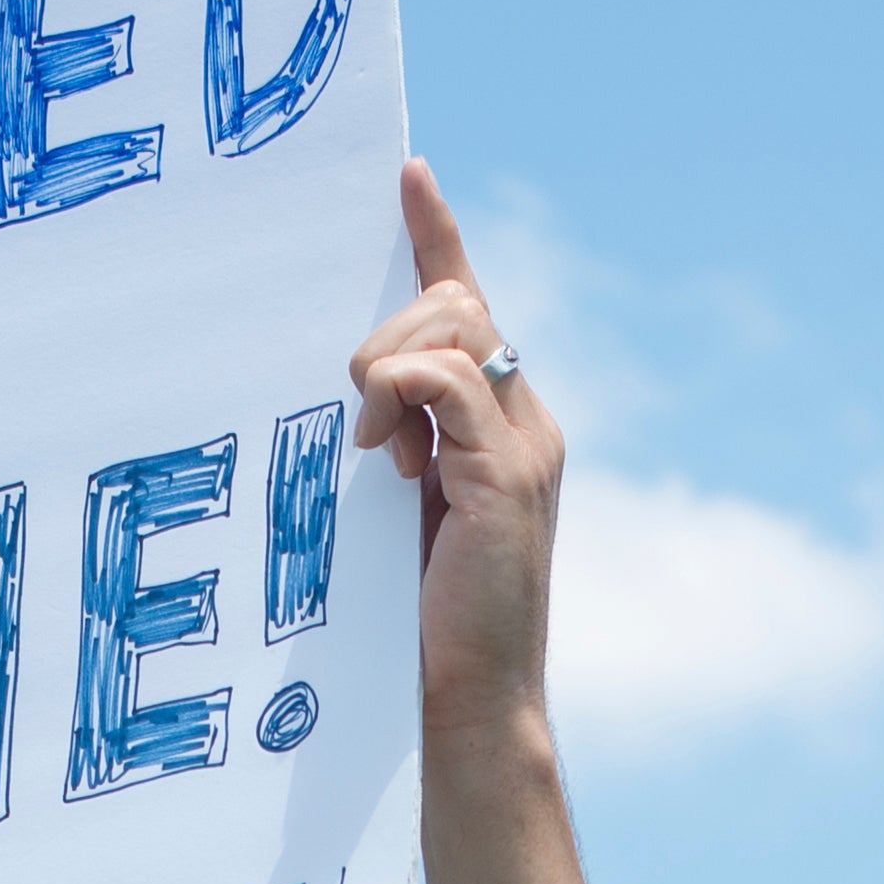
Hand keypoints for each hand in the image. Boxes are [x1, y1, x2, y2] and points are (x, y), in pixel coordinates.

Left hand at [350, 156, 562, 737]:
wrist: (467, 706)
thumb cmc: (418, 626)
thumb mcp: (395, 515)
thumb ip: (395, 449)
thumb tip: (362, 397)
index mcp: (499, 425)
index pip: (471, 306)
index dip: (438, 238)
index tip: (409, 176)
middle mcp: (525, 422)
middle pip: (459, 303)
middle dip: (391, 331)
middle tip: (358, 420)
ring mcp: (525, 447)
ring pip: (457, 328)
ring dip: (390, 367)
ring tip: (371, 447)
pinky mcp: (510, 479)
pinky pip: (453, 384)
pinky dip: (406, 393)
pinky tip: (384, 447)